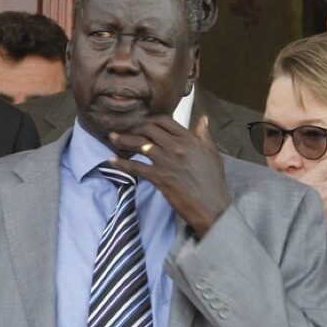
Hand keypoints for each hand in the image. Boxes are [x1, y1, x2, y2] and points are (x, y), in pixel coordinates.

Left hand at [108, 115, 231, 236]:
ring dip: (122, 140)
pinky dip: (121, 163)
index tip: (142, 123)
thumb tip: (203, 119)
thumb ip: (204, 136)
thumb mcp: (212, 154)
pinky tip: (112, 161)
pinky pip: (134, 167)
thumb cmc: (214, 182)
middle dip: (133, 127)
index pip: (165, 121)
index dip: (150, 120)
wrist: (213, 207)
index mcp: (190, 140)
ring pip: (138, 144)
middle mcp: (177, 146)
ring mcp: (166, 161)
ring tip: (112, 137)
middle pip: (148, 129)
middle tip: (124, 129)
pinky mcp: (159, 177)